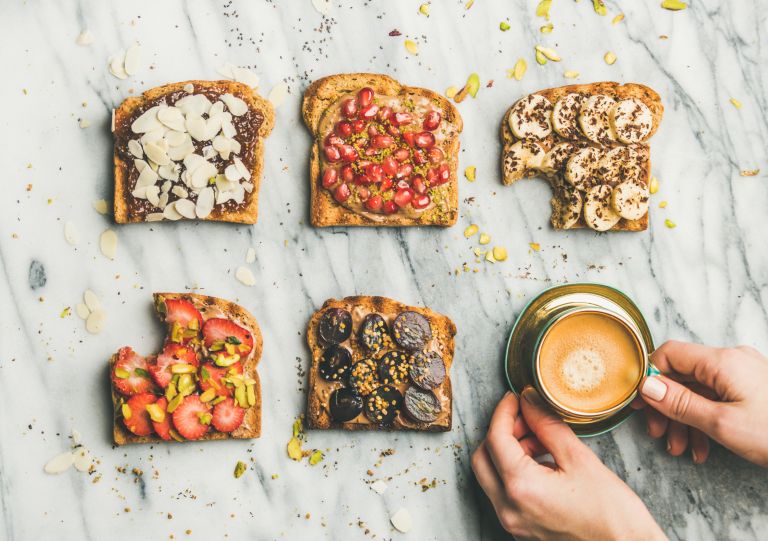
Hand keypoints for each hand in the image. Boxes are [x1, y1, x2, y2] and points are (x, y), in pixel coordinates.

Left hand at [472, 388, 665, 540]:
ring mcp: (513, 522)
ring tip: (541, 440)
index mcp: (521, 488)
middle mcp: (508, 509)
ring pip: (491, 475)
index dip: (504, 412)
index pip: (495, 438)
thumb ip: (547, 426)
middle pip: (483, 457)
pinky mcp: (522, 528)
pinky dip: (515, 470)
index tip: (516, 398)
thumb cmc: (612, 514)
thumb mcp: (580, 459)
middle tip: (527, 417)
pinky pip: (504, 492)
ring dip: (508, 451)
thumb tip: (529, 401)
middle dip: (502, 432)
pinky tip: (543, 461)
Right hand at [637, 341, 767, 465]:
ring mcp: (743, 374)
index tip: (639, 402)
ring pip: (698, 391)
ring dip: (684, 420)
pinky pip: (716, 398)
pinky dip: (704, 420)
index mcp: (723, 361)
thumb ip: (679, 402)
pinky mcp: (751, 388)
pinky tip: (703, 447)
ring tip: (682, 449)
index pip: (670, 353)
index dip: (649, 376)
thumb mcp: (721, 423)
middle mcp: (732, 360)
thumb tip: (646, 385)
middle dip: (666, 407)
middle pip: (682, 376)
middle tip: (657, 432)